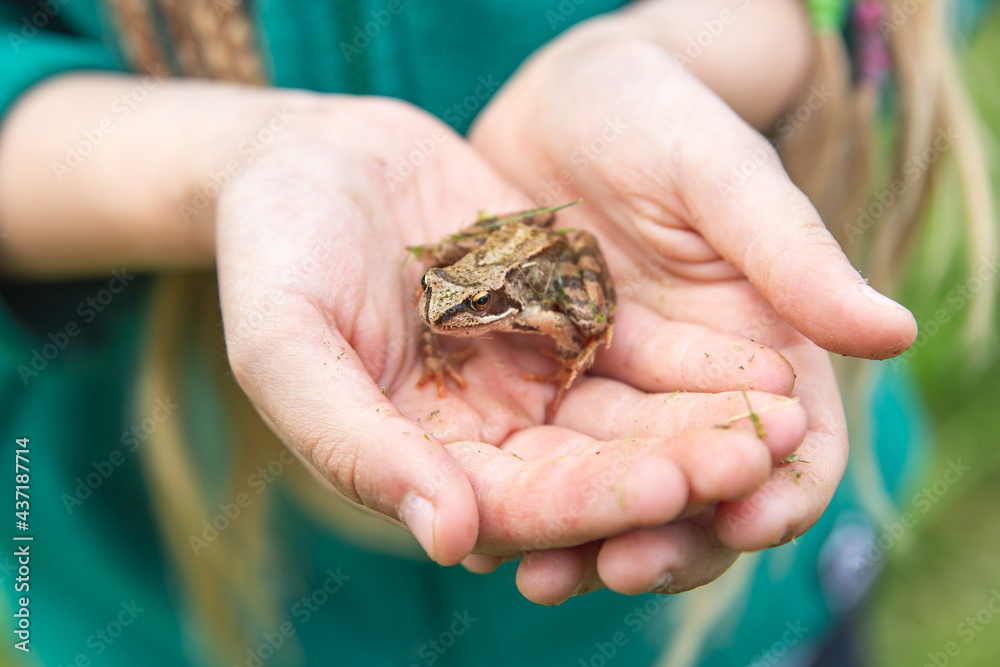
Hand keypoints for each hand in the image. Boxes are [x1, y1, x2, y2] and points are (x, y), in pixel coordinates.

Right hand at [214, 96, 808, 569]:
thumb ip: (353, 444)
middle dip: (673, 467)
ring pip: (630, 414)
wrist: (307, 157)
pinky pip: (640, 345)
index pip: (519, 505)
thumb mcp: (283, 344)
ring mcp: (532, 374)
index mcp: (423, 461)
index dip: (592, 502)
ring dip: (703, 421)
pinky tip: (761, 361)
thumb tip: (449, 541)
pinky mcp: (567, 314)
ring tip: (782, 416)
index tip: (668, 489)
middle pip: (593, 467)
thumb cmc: (271, 251)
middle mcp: (488, 433)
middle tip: (753, 456)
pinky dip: (697, 358)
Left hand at [466, 24, 915, 600]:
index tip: (744, 522)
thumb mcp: (721, 174)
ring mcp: (612, 390)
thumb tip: (895, 334)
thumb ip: (792, 253)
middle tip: (616, 568)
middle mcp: (689, 385)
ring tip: (537, 571)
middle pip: (696, 488)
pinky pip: (533, 452)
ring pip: (612, 486)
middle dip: (667, 535)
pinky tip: (478, 516)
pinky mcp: (541, 382)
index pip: (792, 445)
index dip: (778, 490)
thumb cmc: (660, 114)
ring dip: (583, 535)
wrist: (564, 99)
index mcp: (762, 345)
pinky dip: (516, 489)